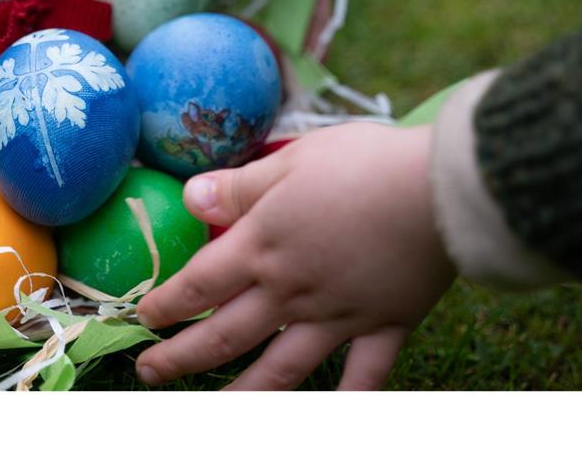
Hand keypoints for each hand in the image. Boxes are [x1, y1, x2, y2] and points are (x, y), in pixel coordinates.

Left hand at [134, 123, 455, 389]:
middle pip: (226, 335)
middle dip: (182, 358)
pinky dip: (346, 403)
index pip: (199, 285)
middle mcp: (292, 291)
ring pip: (281, 369)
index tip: (142, 319)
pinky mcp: (385, 325)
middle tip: (151, 373)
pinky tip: (328, 420)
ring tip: (215, 412)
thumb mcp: (289, 160)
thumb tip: (190, 198)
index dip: (166, 305)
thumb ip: (239, 187)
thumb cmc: (362, 164)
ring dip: (243, 395)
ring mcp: (339, 316)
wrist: (439, 189)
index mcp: (263, 247)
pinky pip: (363, 378)